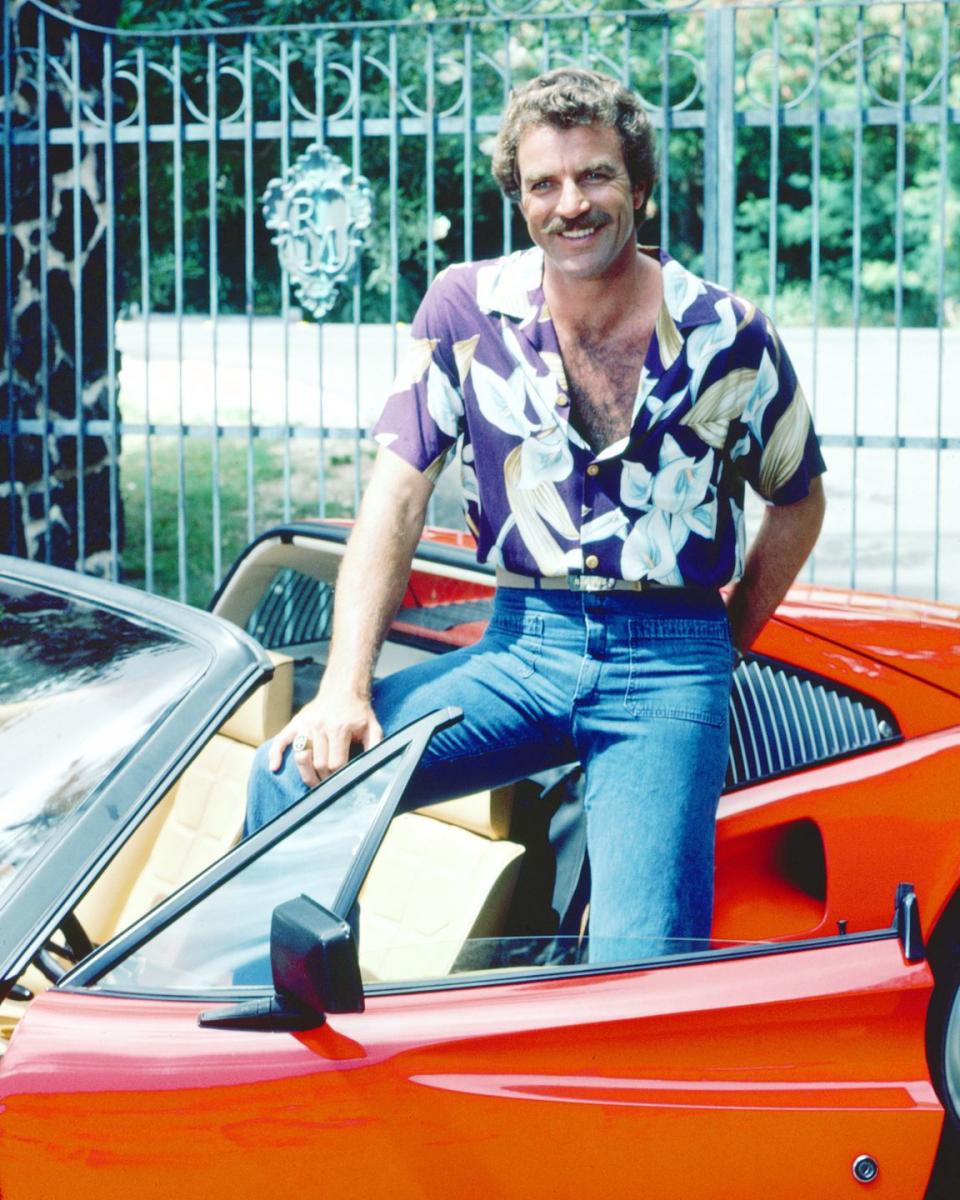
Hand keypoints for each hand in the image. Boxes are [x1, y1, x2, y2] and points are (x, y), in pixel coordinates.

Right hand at [269, 693, 383, 787]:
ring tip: (315, 782)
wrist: (344, 689)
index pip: (335, 763)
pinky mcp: (296, 723)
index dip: (339, 777)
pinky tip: (275, 768)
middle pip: (318, 764)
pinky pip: (281, 740)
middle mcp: (320, 726)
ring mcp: (306, 725)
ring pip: (302, 757)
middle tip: (330, 784)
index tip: (343, 782)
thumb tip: (375, 768)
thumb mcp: (373, 728)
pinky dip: (275, 755)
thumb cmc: (359, 712)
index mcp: (339, 729)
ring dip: (307, 773)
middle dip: (325, 778)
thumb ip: (375, 748)